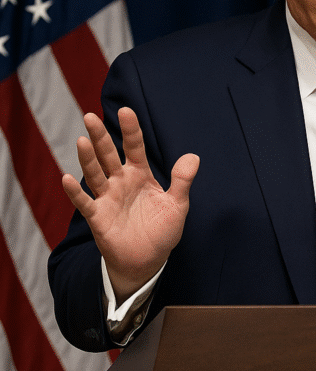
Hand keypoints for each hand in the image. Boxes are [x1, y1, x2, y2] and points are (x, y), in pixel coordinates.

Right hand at [61, 107, 199, 303]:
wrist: (148, 259)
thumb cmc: (162, 230)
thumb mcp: (178, 204)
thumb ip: (182, 180)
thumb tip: (193, 156)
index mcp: (141, 175)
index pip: (134, 148)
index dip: (131, 130)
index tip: (126, 111)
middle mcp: (121, 182)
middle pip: (108, 155)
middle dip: (100, 137)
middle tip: (90, 116)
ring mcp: (107, 198)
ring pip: (95, 174)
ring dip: (88, 158)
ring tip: (82, 140)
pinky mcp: (98, 216)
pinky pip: (84, 202)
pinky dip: (75, 191)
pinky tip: (66, 178)